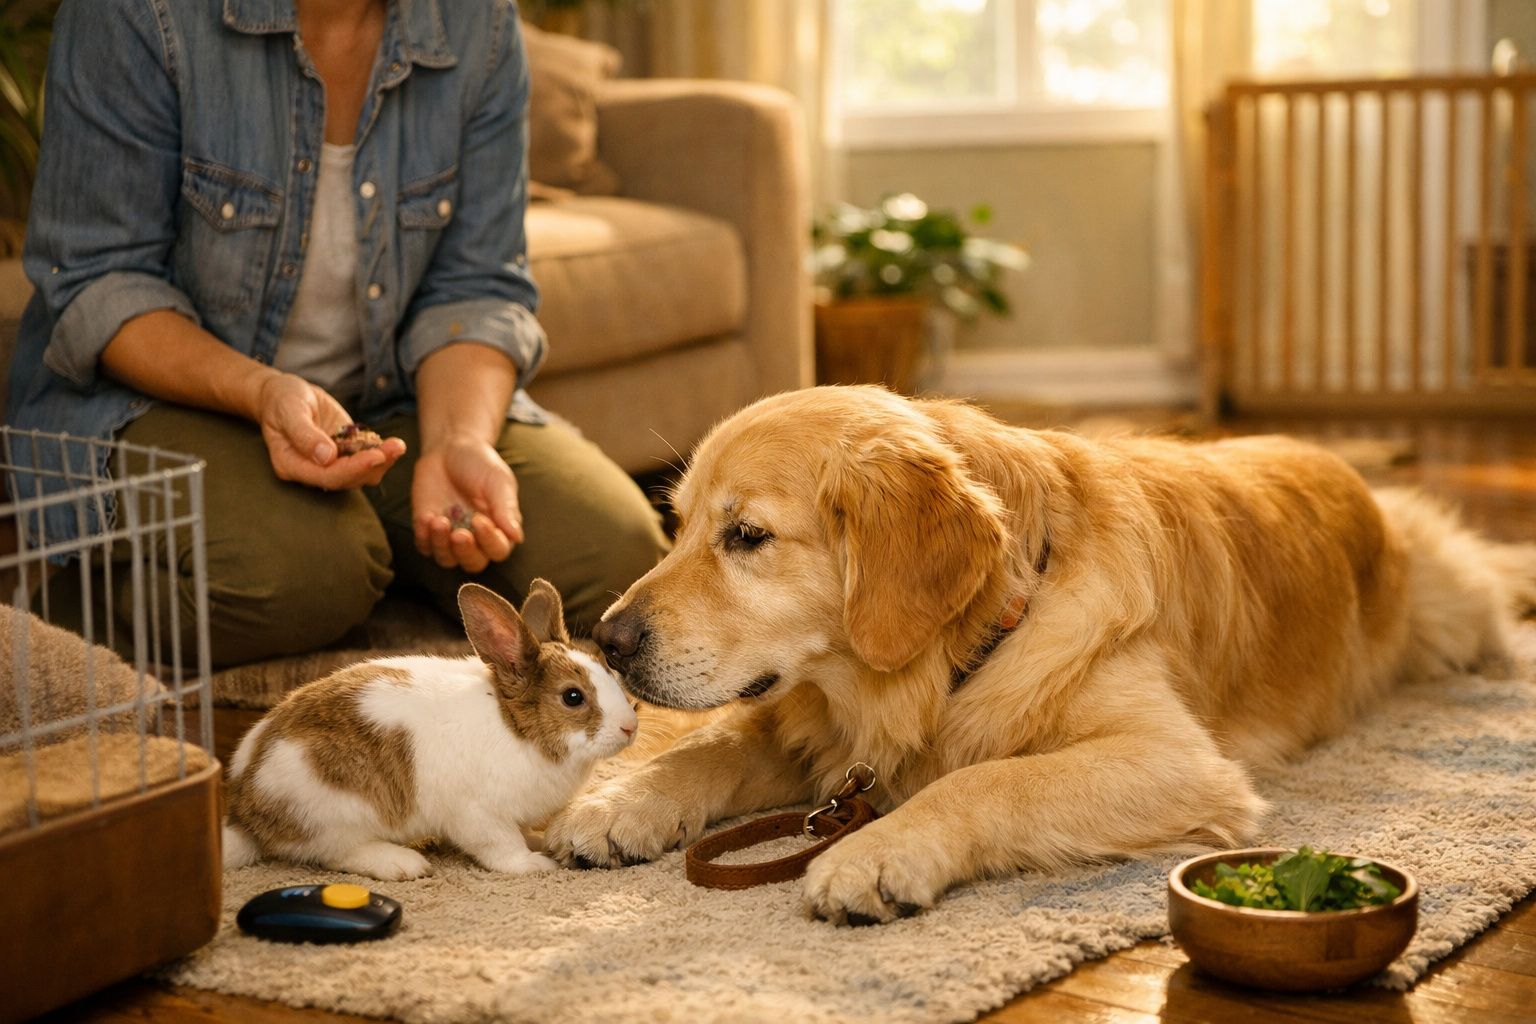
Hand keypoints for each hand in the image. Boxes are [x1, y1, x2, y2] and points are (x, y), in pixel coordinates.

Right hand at [256, 373, 405, 488]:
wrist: (285, 394)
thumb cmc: (281, 401)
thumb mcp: (288, 411)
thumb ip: (304, 434)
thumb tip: (326, 456)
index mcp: (292, 465)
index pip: (326, 476)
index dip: (353, 469)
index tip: (375, 456)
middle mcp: (312, 470)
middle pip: (347, 478)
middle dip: (373, 465)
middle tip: (395, 448)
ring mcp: (330, 463)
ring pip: (360, 473)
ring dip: (382, 462)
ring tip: (398, 446)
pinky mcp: (344, 453)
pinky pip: (364, 459)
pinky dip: (381, 454)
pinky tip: (393, 444)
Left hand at [411, 437, 524, 572]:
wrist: (450, 448)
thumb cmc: (480, 464)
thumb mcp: (498, 481)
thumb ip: (506, 508)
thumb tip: (517, 536)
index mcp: (498, 529)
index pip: (498, 550)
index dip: (489, 541)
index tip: (480, 520)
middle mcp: (475, 539)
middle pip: (473, 563)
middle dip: (465, 551)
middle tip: (459, 533)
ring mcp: (449, 537)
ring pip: (447, 559)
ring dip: (442, 546)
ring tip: (439, 521)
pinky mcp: (427, 530)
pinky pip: (424, 546)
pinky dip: (424, 536)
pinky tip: (427, 516)